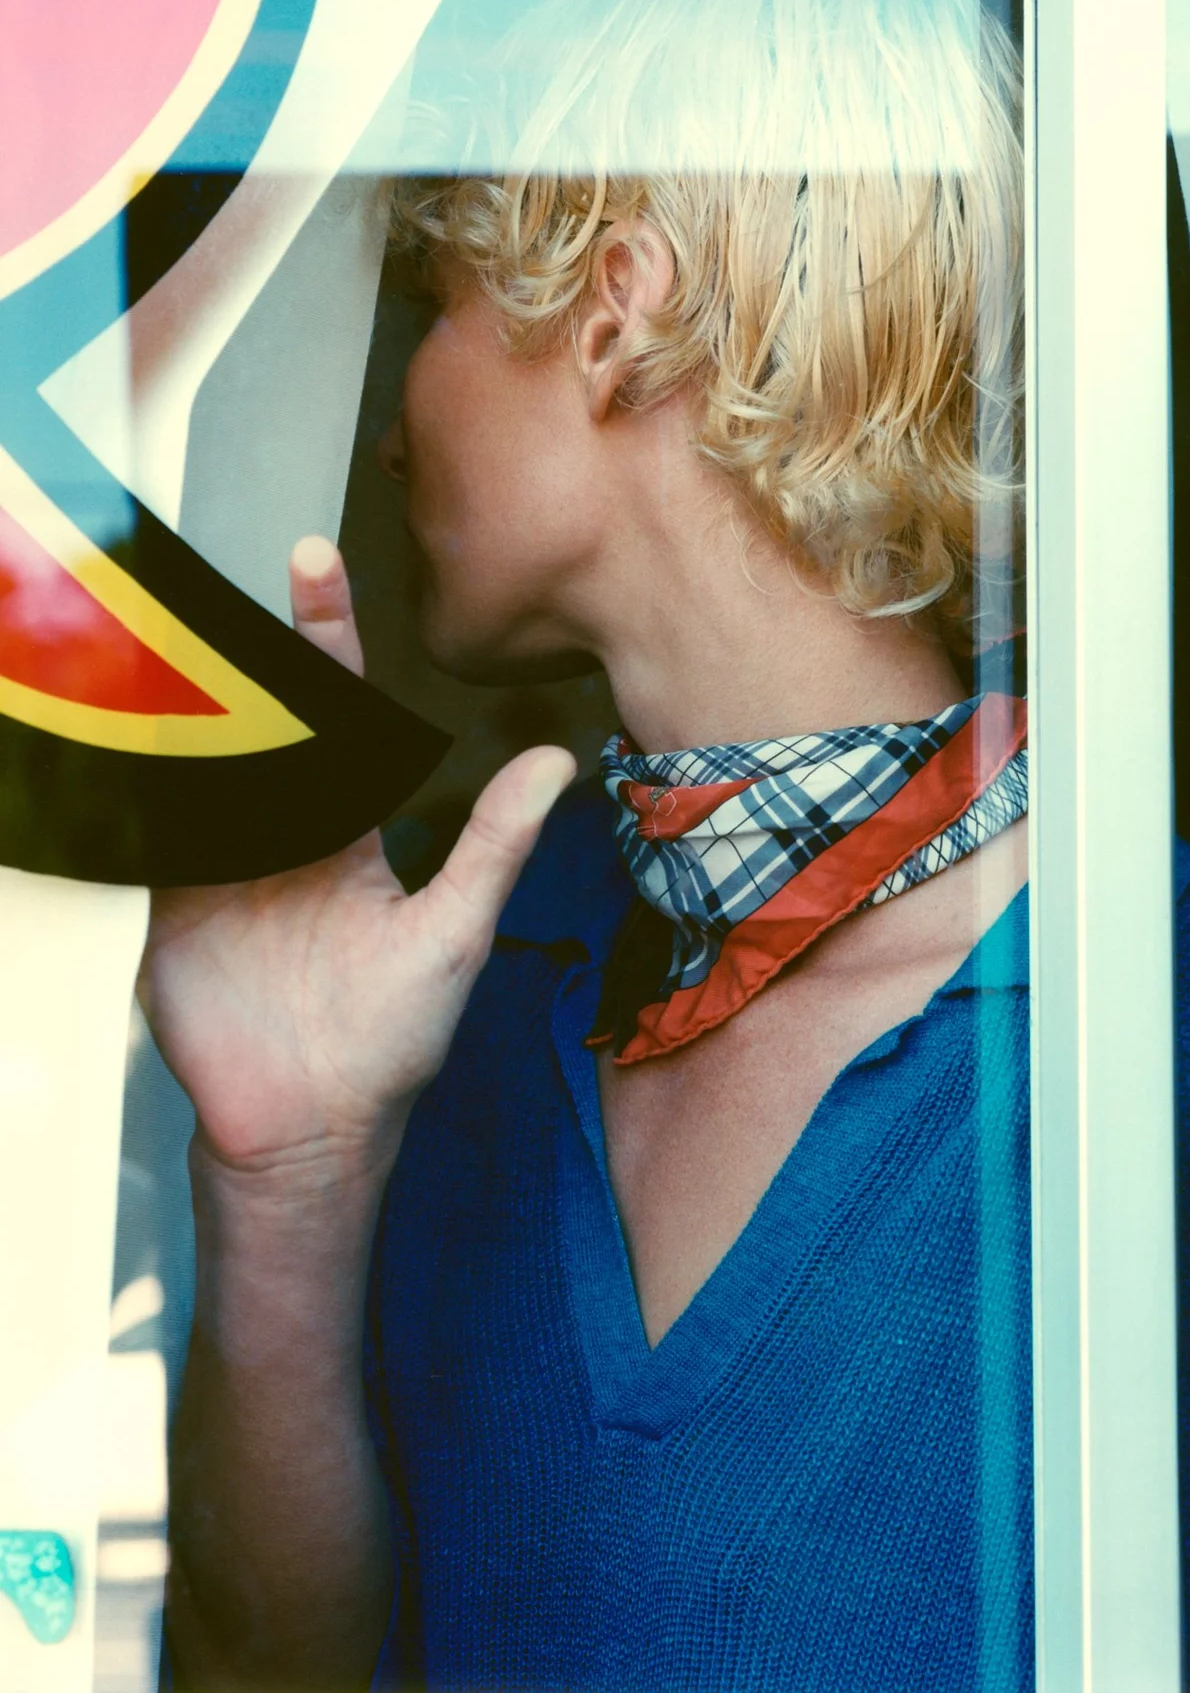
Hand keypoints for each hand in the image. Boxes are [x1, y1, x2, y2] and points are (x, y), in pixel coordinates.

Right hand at [138, 536, 574, 1176]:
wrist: (315, 1127)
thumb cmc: (393, 1038)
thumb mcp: (453, 930)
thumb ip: (494, 843)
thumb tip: (556, 762)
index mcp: (347, 834)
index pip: (336, 714)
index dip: (324, 637)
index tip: (314, 564)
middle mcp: (282, 838)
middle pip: (257, 724)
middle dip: (244, 650)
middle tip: (227, 573)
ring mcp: (220, 870)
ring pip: (198, 765)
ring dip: (185, 699)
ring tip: (173, 622)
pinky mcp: (166, 909)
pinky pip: (149, 834)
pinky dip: (139, 785)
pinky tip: (131, 729)